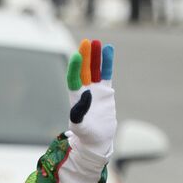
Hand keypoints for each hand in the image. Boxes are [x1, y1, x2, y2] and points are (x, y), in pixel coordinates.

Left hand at [66, 38, 116, 158]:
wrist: (97, 139)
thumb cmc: (85, 135)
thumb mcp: (79, 126)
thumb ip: (79, 113)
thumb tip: (86, 94)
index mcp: (75, 97)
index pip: (74, 78)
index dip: (75, 68)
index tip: (77, 56)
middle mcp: (84, 90)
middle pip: (84, 70)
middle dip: (85, 56)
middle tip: (87, 42)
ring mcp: (95, 89)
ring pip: (95, 69)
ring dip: (95, 56)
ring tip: (97, 42)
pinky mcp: (105, 91)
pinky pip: (106, 74)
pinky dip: (107, 63)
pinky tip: (108, 49)